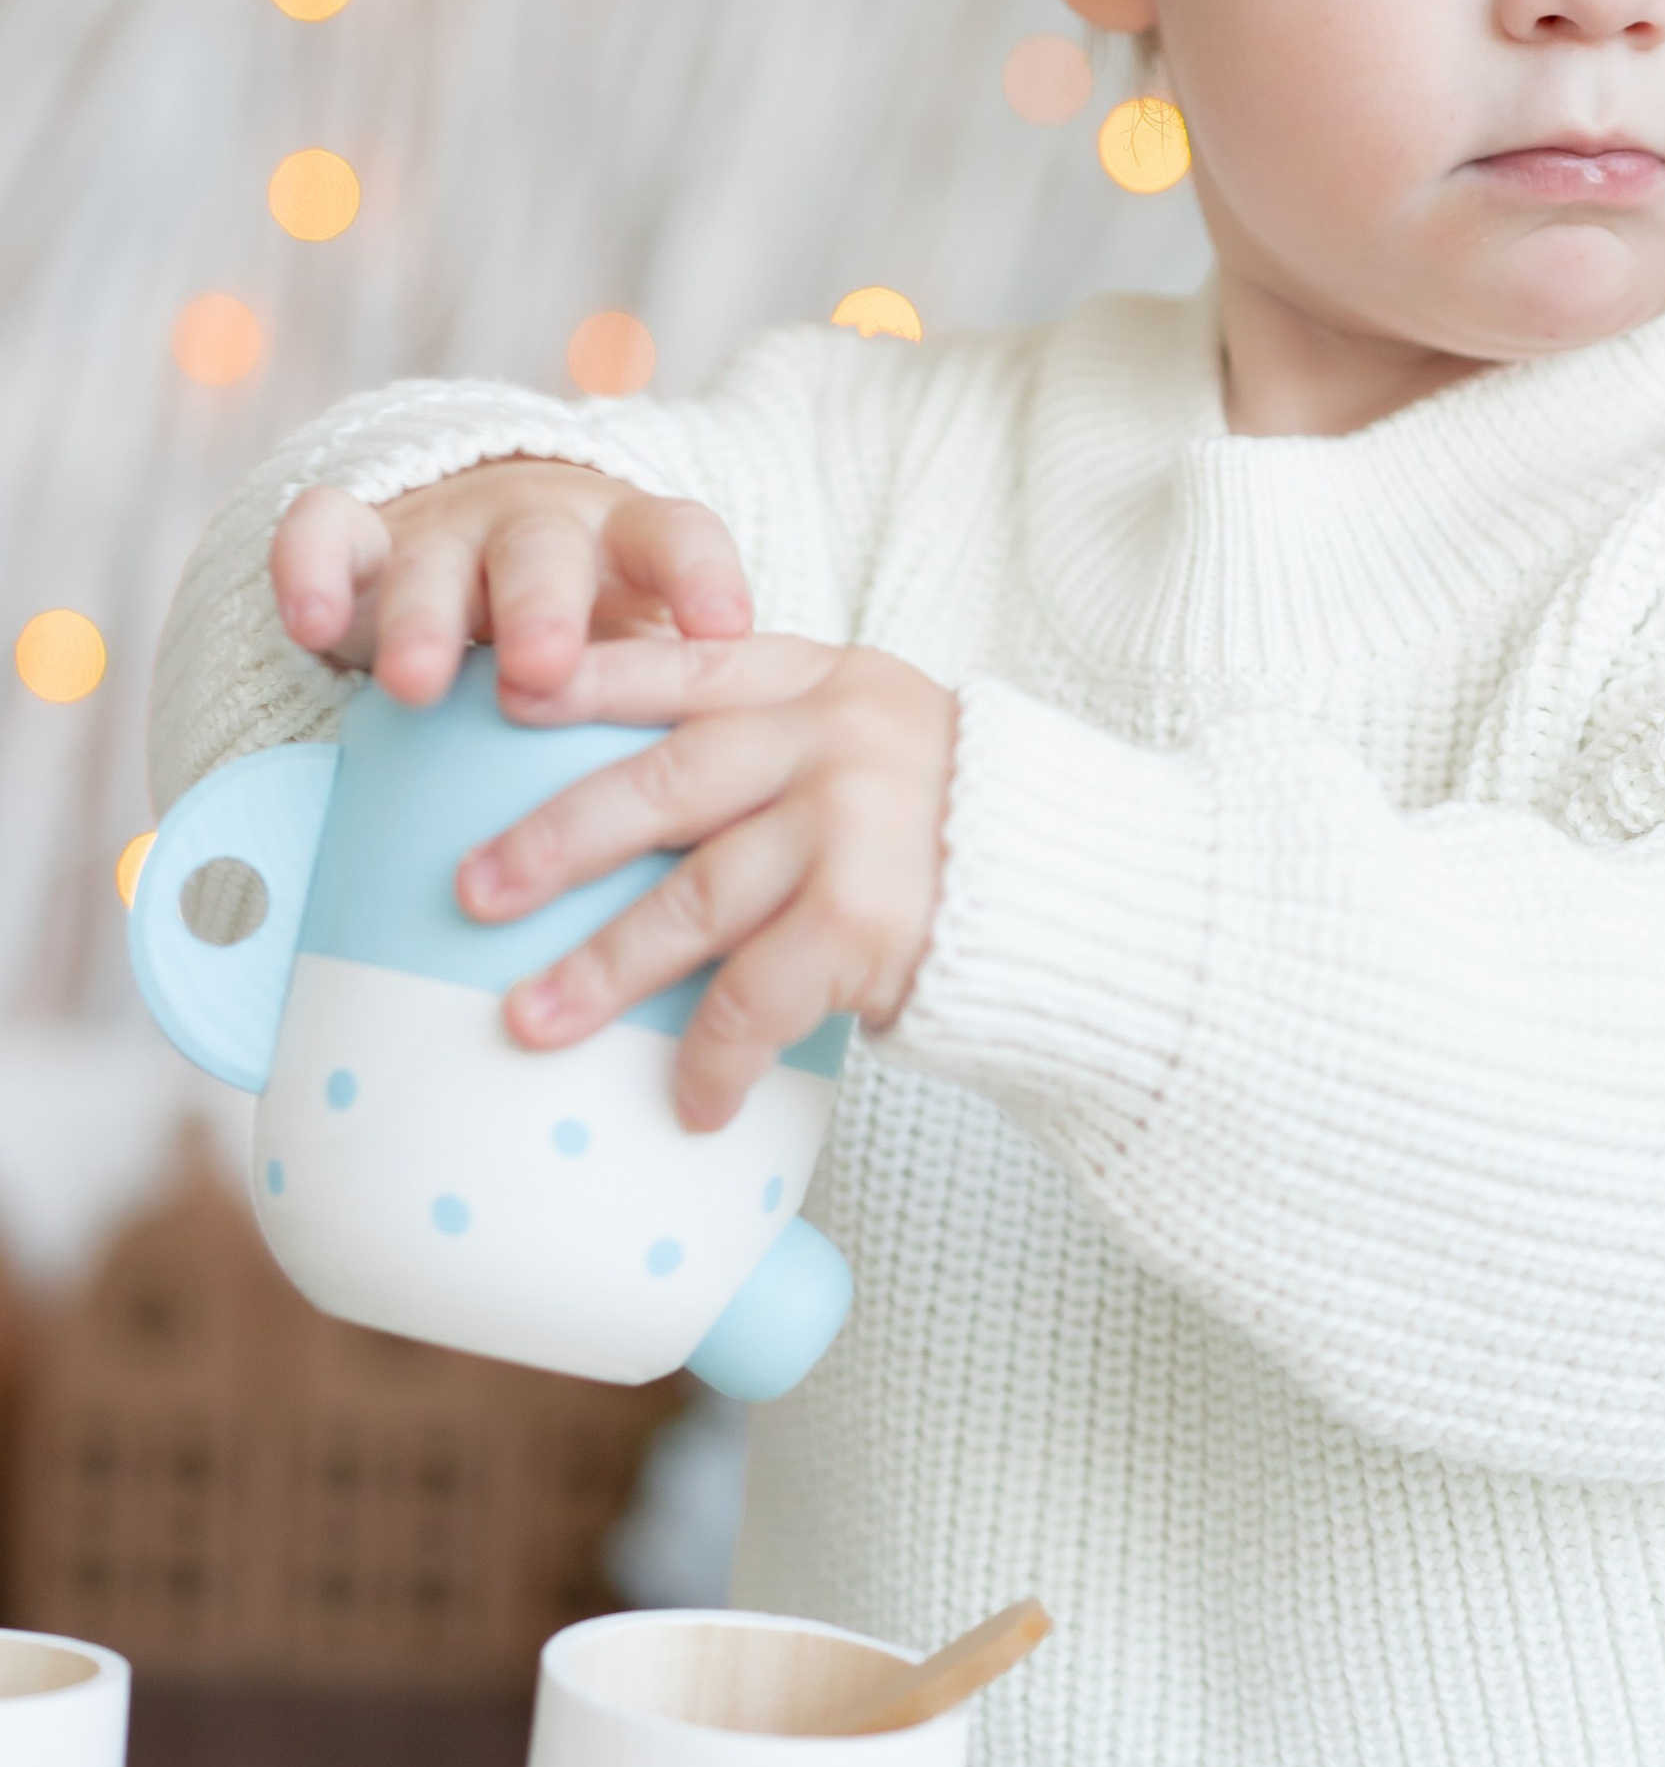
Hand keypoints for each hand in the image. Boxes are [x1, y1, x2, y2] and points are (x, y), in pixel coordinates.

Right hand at [271, 460, 752, 707]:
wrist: (499, 567)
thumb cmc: (597, 646)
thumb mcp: (646, 670)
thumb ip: (685, 722)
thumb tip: (746, 848)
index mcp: (629, 544)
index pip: (678, 536)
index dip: (701, 577)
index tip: (724, 629)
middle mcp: (541, 529)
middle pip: (545, 553)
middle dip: (543, 608)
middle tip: (543, 672)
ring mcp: (446, 530)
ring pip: (434, 557)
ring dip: (425, 618)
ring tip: (417, 686)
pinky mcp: (362, 539)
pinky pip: (324, 532)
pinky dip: (310, 567)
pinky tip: (310, 625)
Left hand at [450, 633, 957, 1126]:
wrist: (1090, 892)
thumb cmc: (952, 828)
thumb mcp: (874, 740)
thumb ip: (775, 743)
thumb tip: (617, 801)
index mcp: (820, 678)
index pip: (681, 665)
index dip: (585, 678)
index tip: (498, 693)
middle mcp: (832, 735)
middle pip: (662, 784)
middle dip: (555, 842)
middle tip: (473, 892)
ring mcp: (852, 823)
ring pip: (693, 900)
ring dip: (603, 970)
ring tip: (531, 1021)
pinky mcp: (870, 918)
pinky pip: (759, 996)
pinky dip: (715, 1056)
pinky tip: (689, 1101)